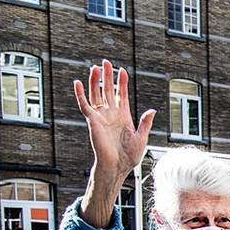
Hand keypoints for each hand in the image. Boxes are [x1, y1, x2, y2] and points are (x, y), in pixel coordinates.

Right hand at [73, 60, 154, 227]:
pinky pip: (85, 105)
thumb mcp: (141, 137)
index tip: (123, 71)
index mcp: (124, 116)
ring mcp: (102, 116)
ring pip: (96, 94)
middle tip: (106, 62)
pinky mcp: (93, 121)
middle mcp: (111, 114)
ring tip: (95, 67)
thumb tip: (152, 110)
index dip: (122, 83)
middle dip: (108, 76)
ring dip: (95, 81)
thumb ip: (145, 123)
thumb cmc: (129, 156)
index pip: (122, 95)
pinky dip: (80, 94)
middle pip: (108, 90)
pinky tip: (78, 83)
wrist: (117, 166)